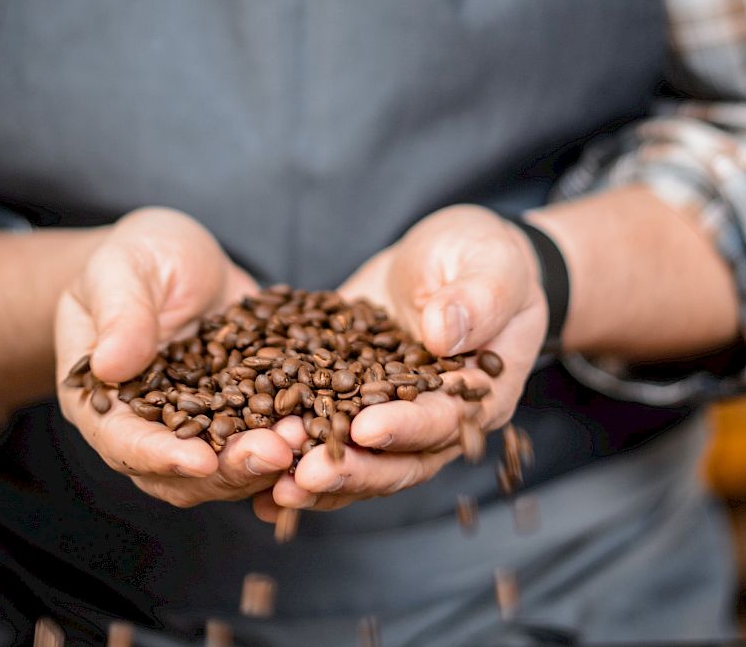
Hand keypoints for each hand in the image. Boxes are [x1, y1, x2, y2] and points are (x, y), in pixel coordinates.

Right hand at [55, 208, 295, 506]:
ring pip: (229, 466)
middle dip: (231, 468)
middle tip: (278, 452)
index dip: (161, 456)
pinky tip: (327, 424)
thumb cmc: (135, 256)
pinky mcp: (241, 413)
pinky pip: (266, 437)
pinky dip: (295, 437)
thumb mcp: (122, 269)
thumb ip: (119, 313)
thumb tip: (111, 365)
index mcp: (104, 401)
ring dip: (269, 460)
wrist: (176, 254)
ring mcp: (200, 426)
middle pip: (183, 472)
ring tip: (308, 436)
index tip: (202, 461)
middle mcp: (150, 428)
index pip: (124, 442)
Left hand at [258, 205, 547, 516]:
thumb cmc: (486, 259)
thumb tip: (444, 331)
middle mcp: (434, 420)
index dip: (405, 427)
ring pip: (355, 460)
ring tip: (273, 487)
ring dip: (315, 477)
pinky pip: (323, 437)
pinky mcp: (350, 402)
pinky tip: (253, 485)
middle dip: (349, 468)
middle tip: (304, 475)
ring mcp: (390, 417)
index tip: (366, 427)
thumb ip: (477, 300)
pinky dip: (292, 462)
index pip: (441, 420)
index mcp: (478, 395)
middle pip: (394, 462)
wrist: (455, 258)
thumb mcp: (491, 268)